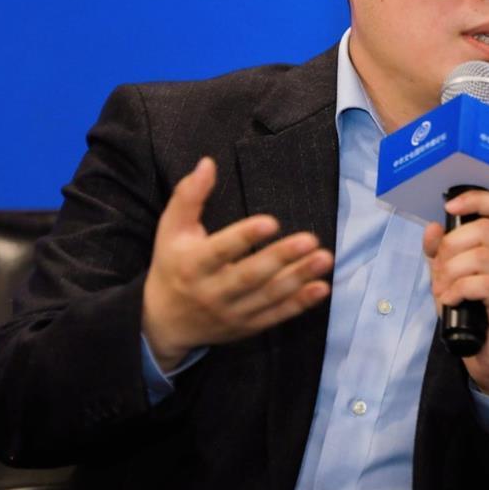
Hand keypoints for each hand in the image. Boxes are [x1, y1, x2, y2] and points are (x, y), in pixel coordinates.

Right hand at [142, 157, 332, 370]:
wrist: (164, 323)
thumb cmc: (172, 265)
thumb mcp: (171, 229)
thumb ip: (189, 196)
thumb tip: (208, 163)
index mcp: (192, 265)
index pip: (220, 250)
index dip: (245, 237)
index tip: (271, 222)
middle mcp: (212, 292)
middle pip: (250, 275)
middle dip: (281, 258)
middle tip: (310, 240)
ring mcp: (231, 312)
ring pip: (268, 296)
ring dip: (299, 278)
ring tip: (324, 258)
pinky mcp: (247, 326)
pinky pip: (276, 315)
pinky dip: (299, 303)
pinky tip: (321, 288)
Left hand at [423, 190, 488, 403]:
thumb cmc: (472, 316)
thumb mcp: (449, 279)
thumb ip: (440, 254)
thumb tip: (432, 228)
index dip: (476, 198)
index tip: (450, 208)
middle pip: (485, 229)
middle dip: (451, 246)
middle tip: (440, 272)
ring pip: (481, 255)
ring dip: (452, 271)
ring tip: (444, 290)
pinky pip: (483, 284)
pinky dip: (459, 289)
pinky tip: (451, 300)